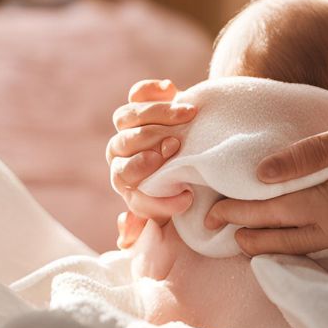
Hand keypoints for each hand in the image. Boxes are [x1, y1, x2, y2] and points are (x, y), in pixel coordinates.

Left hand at [106, 79, 198, 246]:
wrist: (206, 147)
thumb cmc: (191, 182)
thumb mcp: (177, 204)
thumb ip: (155, 220)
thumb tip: (125, 238)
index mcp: (127, 182)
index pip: (130, 187)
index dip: (154, 195)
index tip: (185, 196)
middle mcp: (123, 153)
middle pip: (122, 147)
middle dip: (148, 146)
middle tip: (175, 145)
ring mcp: (130, 126)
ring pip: (126, 118)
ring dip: (155, 116)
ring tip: (187, 115)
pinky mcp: (143, 101)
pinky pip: (138, 93)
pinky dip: (151, 91)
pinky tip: (170, 89)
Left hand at [204, 112, 327, 260]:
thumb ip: (318, 150)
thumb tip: (265, 168)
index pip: (274, 209)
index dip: (240, 209)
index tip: (210, 209)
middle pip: (280, 234)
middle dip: (245, 229)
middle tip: (210, 225)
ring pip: (299, 247)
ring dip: (267, 241)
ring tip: (238, 239)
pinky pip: (322, 248)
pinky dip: (296, 243)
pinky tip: (287, 237)